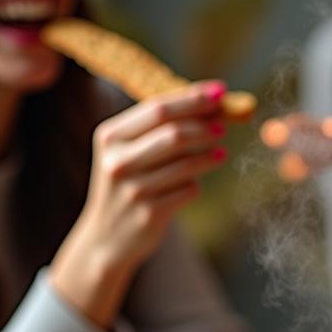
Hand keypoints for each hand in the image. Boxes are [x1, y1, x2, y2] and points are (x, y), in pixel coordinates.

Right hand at [51, 80, 227, 326]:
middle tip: (224, 124)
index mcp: (109, 137)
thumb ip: (154, 130)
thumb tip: (206, 104)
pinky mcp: (150, 213)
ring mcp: (134, 189)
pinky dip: (196, 184)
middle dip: (204, 125)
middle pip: (173, 133)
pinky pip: (187, 191)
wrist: (106, 239)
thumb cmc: (125, 187)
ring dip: (209, 156)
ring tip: (221, 151)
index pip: (157, 108)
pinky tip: (198, 182)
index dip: (192, 98)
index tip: (220, 91)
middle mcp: (118, 161)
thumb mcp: (125, 154)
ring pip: (185, 164)